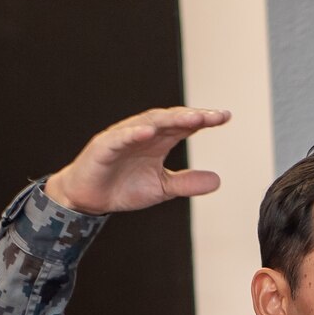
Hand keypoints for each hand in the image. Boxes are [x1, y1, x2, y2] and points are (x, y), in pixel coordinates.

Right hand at [43, 106, 230, 215]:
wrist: (88, 198)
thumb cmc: (122, 187)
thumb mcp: (161, 188)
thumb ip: (186, 183)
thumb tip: (217, 181)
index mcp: (159, 141)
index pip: (185, 126)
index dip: (205, 120)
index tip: (225, 117)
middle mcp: (144, 134)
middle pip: (171, 119)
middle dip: (192, 117)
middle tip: (212, 116)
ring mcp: (124, 137)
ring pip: (149, 122)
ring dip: (169, 119)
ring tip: (190, 118)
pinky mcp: (104, 146)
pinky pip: (120, 137)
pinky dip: (133, 133)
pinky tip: (147, 132)